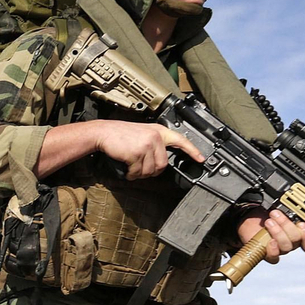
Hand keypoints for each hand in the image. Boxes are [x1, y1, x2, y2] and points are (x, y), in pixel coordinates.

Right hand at [37, 120, 202, 179]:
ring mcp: (147, 144)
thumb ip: (155, 144)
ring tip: (131, 165)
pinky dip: (131, 174)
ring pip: (151, 170)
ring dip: (140, 173)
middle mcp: (156, 136)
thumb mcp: (142, 134)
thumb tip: (162, 162)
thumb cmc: (120, 134)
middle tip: (140, 167)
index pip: (180, 140)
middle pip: (163, 164)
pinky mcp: (138, 152)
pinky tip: (126, 167)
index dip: (192, 150)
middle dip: (151, 171)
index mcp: (159, 131)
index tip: (201, 159)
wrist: (104, 132)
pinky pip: (139, 172)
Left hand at [236, 207, 304, 261]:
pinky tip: (270, 240)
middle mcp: (293, 242)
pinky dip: (273, 249)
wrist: (251, 217)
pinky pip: (274, 257)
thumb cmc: (270, 212)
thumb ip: (304, 201)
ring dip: (277, 231)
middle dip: (288, 225)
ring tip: (269, 221)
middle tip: (277, 214)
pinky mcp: (268, 253)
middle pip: (298, 240)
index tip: (303, 223)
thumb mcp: (286, 203)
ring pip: (287, 246)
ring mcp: (281, 248)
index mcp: (301, 232)